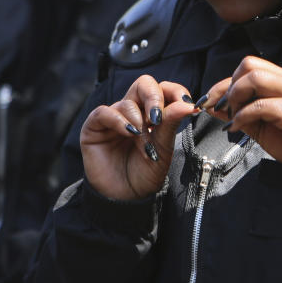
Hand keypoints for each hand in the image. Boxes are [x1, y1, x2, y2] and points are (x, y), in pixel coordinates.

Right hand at [80, 75, 195, 199]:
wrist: (126, 197)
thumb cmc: (146, 172)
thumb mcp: (163, 147)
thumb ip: (171, 123)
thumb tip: (187, 105)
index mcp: (152, 113)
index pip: (163, 89)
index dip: (175, 92)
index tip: (186, 104)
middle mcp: (133, 111)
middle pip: (144, 84)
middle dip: (154, 97)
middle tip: (158, 118)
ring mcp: (113, 117)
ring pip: (128, 102)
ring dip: (139, 124)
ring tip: (144, 146)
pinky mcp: (94, 126)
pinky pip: (105, 112)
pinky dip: (119, 120)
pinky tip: (129, 133)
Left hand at [201, 56, 281, 181]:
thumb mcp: (261, 124)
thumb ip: (239, 112)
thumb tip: (212, 105)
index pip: (250, 65)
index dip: (225, 81)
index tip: (210, 100)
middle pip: (250, 65)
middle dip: (228, 86)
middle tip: (223, 108)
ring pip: (255, 78)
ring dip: (235, 97)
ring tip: (232, 117)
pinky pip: (260, 106)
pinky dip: (242, 116)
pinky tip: (237, 128)